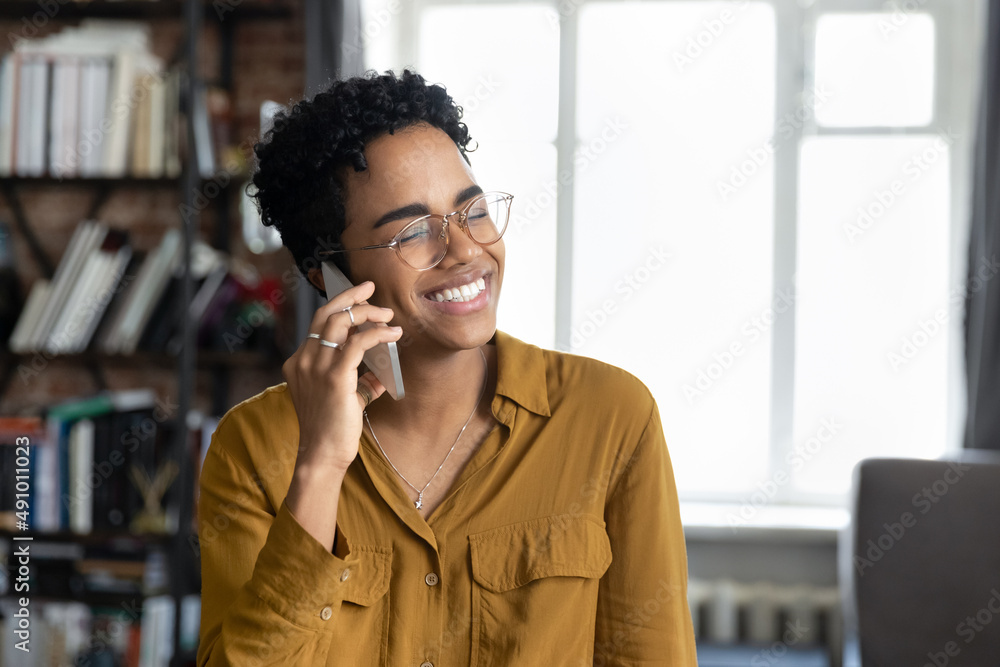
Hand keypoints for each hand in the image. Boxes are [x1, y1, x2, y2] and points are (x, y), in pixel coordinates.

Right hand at [282, 280, 401, 471]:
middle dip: (350, 296)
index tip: (360, 298)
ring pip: (341, 322)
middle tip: (370, 288)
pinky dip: (378, 333)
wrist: (321, 455)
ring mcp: (316, 367)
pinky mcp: (335, 376)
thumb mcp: (345, 399)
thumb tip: (380, 372)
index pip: (319, 324)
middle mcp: (304, 360)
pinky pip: (358, 343)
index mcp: (299, 362)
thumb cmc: (332, 430)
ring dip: (367, 313)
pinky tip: (392, 333)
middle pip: (326, 314)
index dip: (341, 306)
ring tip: (388, 315)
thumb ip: (359, 382)